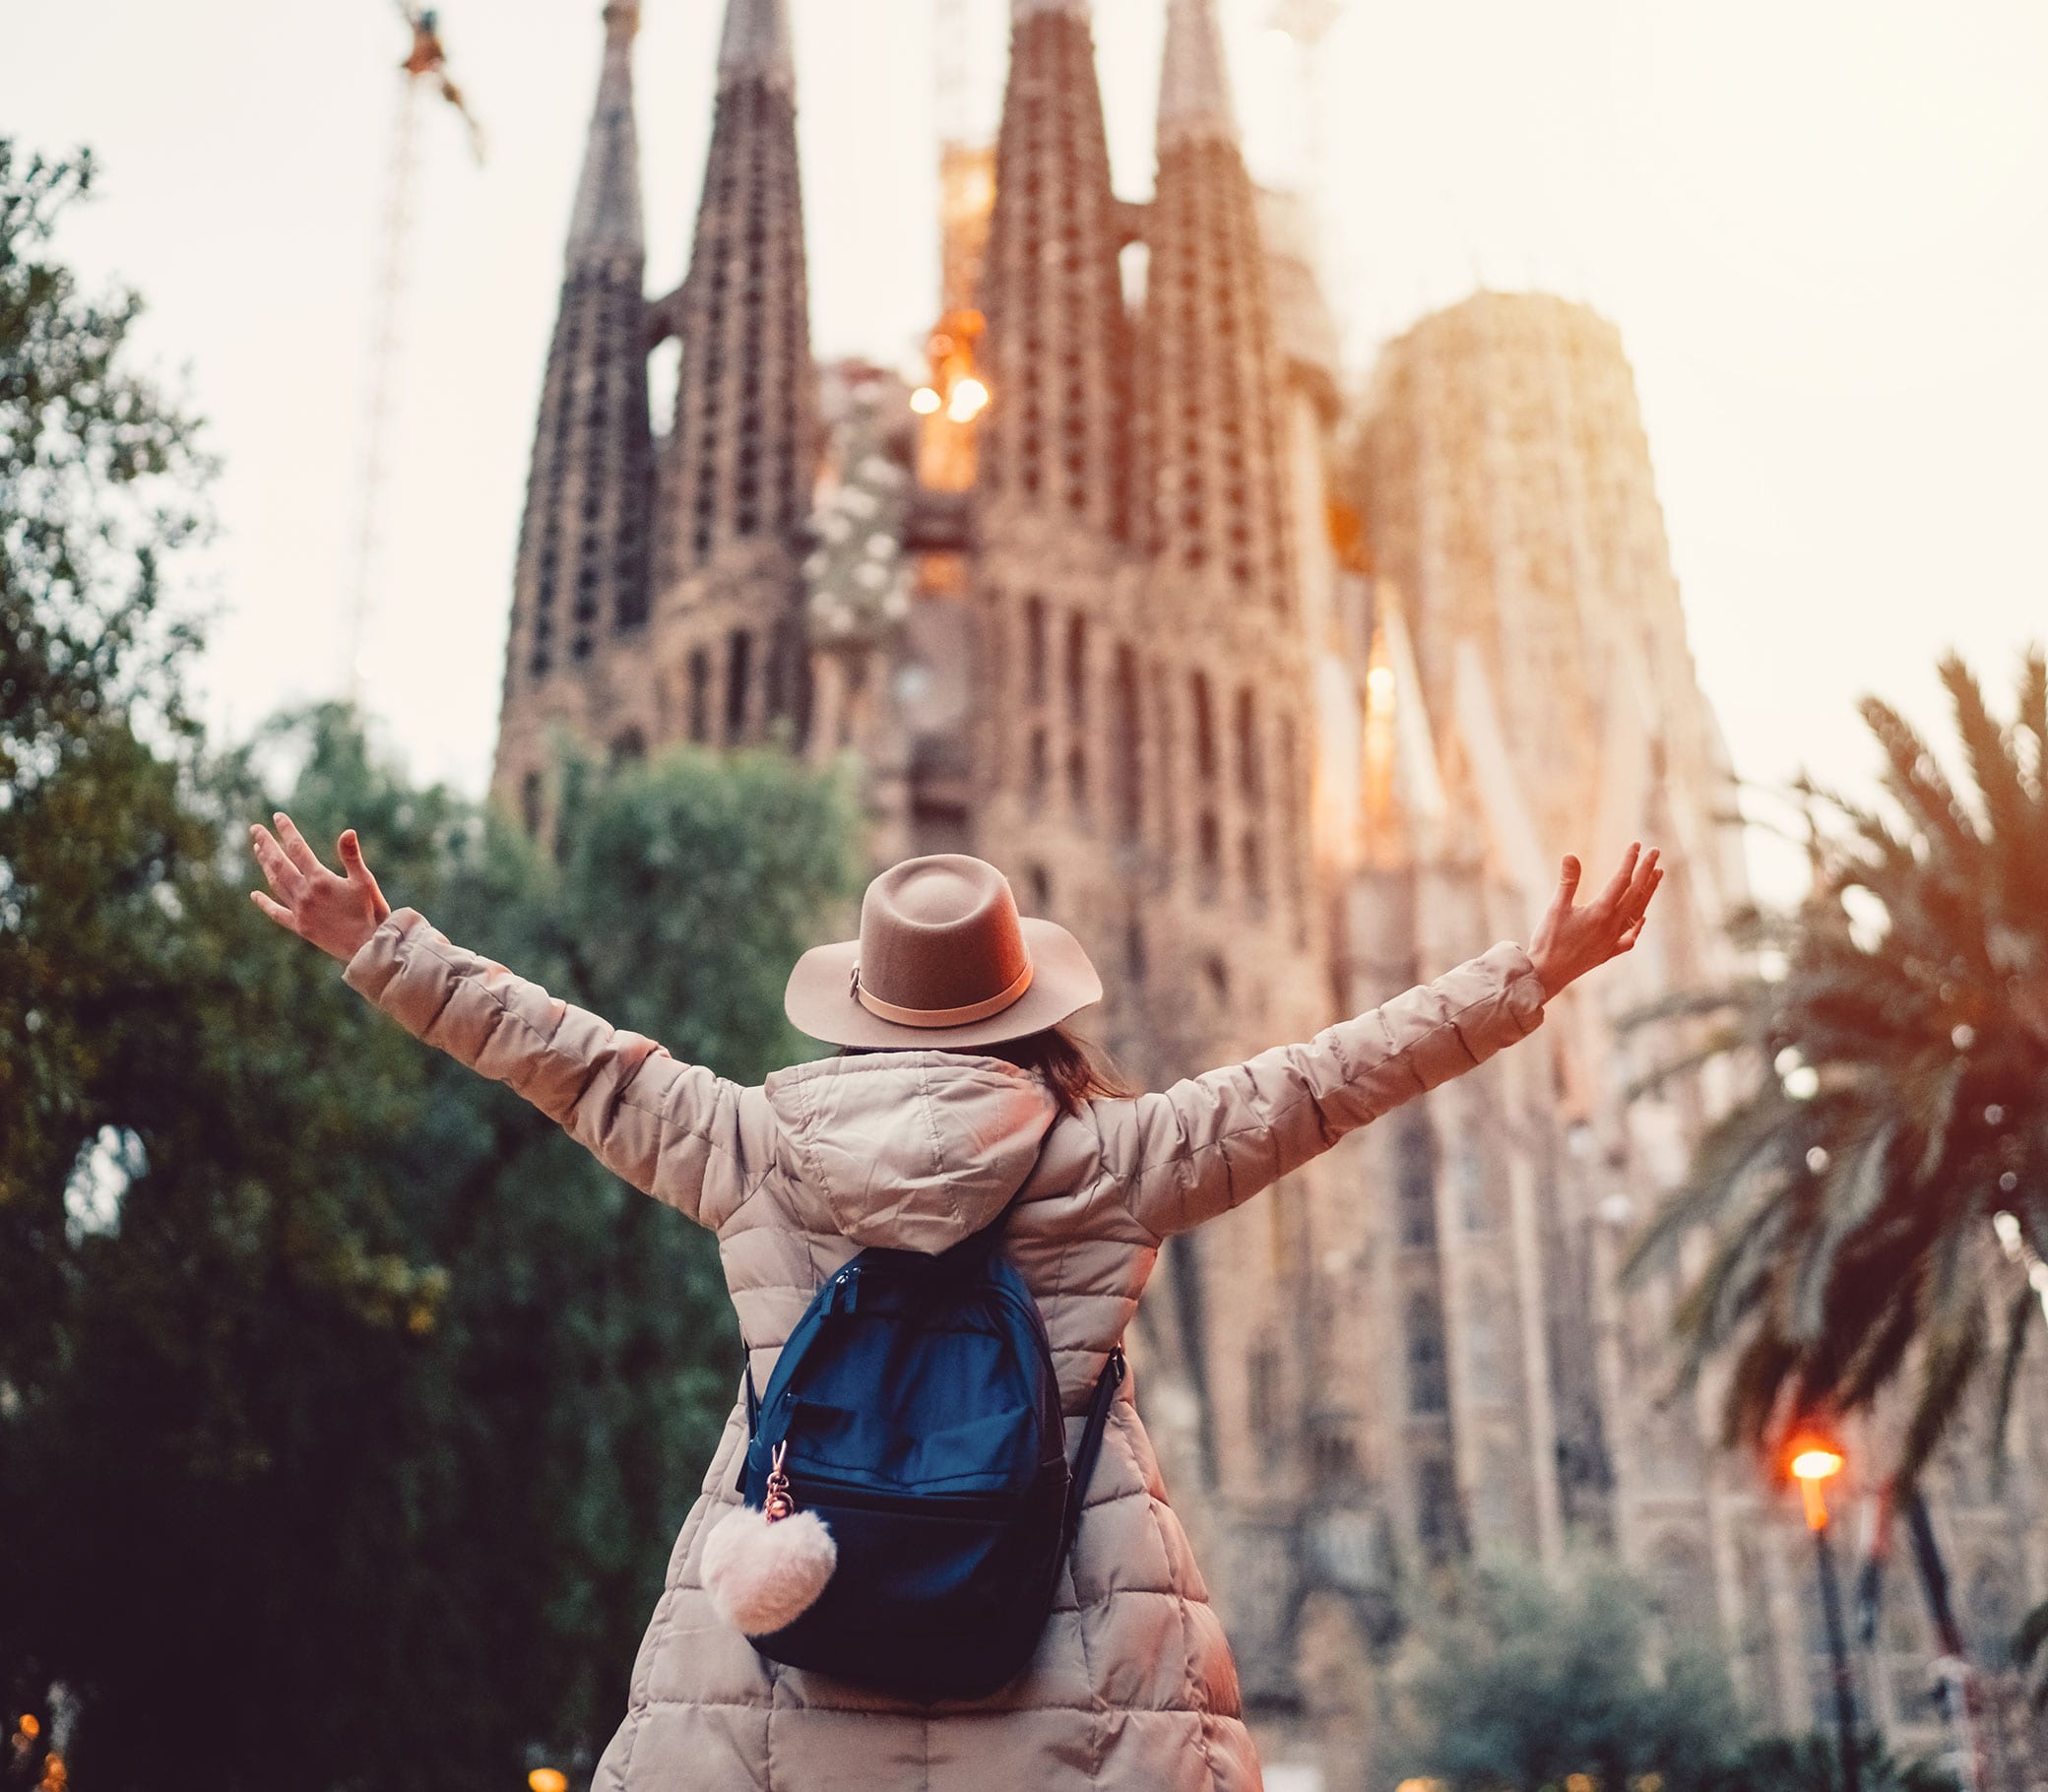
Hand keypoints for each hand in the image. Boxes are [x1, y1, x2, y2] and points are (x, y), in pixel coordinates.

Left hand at [249, 812, 391, 964]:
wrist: (368, 947)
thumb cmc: (372, 912)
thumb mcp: (365, 881)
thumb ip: (351, 856)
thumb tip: (347, 831)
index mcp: (320, 880)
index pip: (297, 848)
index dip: (287, 830)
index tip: (277, 816)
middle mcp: (305, 894)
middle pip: (279, 863)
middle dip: (266, 844)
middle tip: (255, 829)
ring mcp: (299, 911)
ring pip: (275, 883)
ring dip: (265, 865)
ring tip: (258, 850)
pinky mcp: (300, 927)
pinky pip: (277, 913)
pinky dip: (265, 903)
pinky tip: (255, 895)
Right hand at [1526, 842, 1661, 998]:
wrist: (1548, 974)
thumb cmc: (1548, 940)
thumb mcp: (1555, 907)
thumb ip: (1567, 881)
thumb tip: (1571, 855)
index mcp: (1601, 912)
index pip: (1621, 880)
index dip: (1629, 861)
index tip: (1636, 845)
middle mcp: (1613, 925)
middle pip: (1636, 893)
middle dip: (1646, 871)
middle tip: (1655, 852)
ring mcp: (1613, 940)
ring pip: (1638, 911)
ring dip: (1649, 891)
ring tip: (1658, 874)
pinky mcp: (1609, 952)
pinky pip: (1630, 936)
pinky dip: (1638, 924)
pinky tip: (1642, 918)